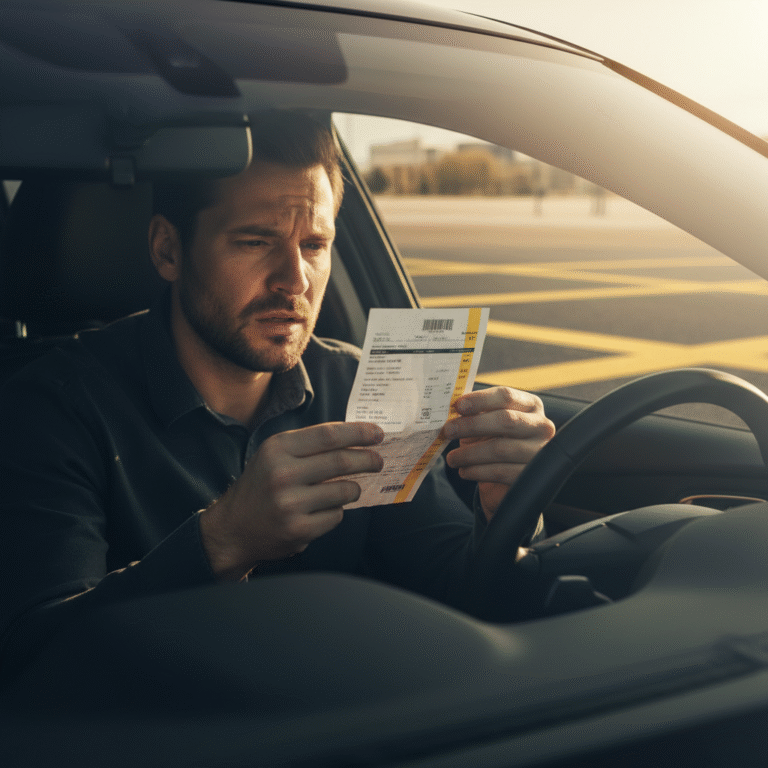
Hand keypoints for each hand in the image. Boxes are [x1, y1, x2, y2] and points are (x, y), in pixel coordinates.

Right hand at [200, 422, 383, 579]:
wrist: (232, 528)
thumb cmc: (262, 486)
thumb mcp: (275, 456)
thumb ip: (310, 446)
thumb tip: (357, 439)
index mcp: (278, 448)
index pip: (329, 435)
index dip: (359, 433)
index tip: (378, 434)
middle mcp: (282, 474)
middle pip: (341, 461)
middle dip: (368, 460)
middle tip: (379, 461)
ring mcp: (290, 504)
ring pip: (344, 490)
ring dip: (354, 489)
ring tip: (349, 489)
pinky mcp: (298, 529)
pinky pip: (336, 516)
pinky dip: (336, 512)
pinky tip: (322, 511)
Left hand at [442, 387, 554, 520]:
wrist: (509, 475)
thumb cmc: (495, 441)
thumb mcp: (486, 422)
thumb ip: (474, 412)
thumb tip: (450, 407)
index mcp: (530, 405)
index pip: (506, 396)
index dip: (480, 399)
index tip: (458, 406)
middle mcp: (541, 426)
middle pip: (506, 420)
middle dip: (472, 425)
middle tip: (449, 430)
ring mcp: (539, 451)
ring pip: (501, 449)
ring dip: (469, 454)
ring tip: (452, 458)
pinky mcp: (532, 475)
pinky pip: (500, 472)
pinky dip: (477, 471)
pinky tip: (464, 471)